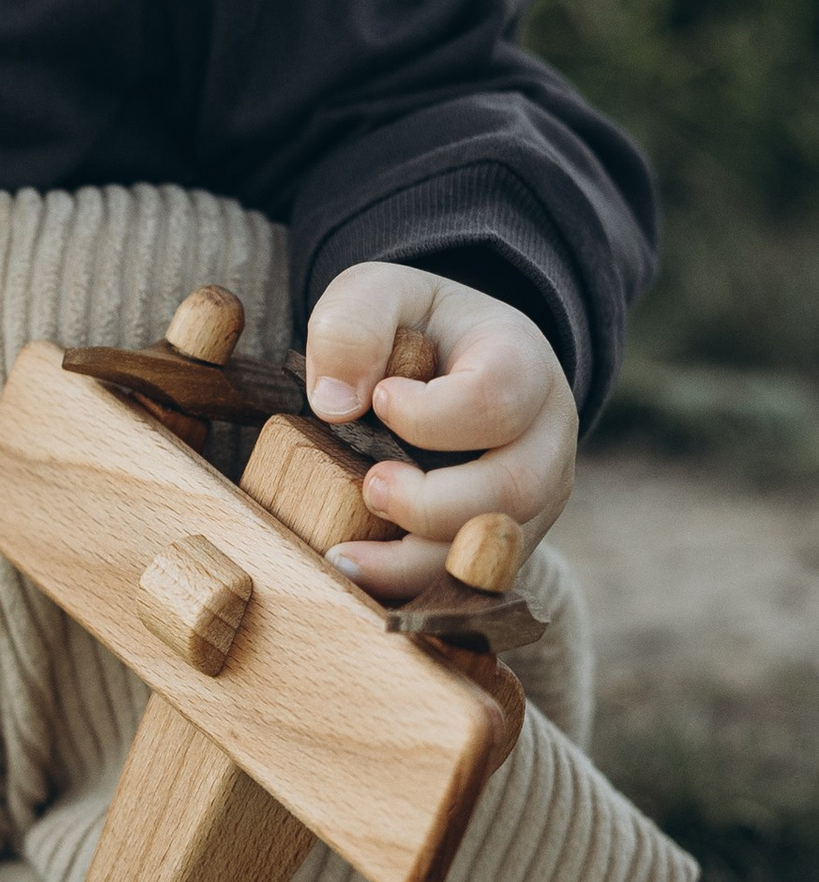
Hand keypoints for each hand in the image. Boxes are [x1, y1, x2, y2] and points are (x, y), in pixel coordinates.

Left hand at [300, 263, 575, 604]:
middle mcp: (546, 437)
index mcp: (524, 364)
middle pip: (513, 489)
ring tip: (344, 557)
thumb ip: (353, 325)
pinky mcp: (506, 542)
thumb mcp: (379, 292)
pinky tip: (363, 581)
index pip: (498, 398)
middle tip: (369, 486)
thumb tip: (334, 405)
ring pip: (495, 551)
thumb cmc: (415, 327)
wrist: (454, 359)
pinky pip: (473, 581)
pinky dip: (416, 589)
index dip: (431, 414)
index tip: (381, 400)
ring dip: (417, 563)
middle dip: (432, 504)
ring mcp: (535, 497)